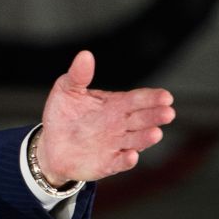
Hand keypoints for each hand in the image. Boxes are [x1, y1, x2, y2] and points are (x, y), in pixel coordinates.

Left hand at [35, 50, 174, 186]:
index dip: (152, 97)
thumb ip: (78, 75)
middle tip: (168, 112)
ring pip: (136, 140)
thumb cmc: (63, 115)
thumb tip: (85, 54)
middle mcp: (120, 125)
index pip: (137, 99)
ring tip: (155, 133)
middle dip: (156, 115)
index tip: (166, 96)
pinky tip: (131, 155)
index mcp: (115, 105)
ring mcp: (116, 144)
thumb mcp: (67, 90)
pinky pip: (119, 162)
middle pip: (142, 119)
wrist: (50, 145)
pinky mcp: (107, 163)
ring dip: (146, 138)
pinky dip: (126, 160)